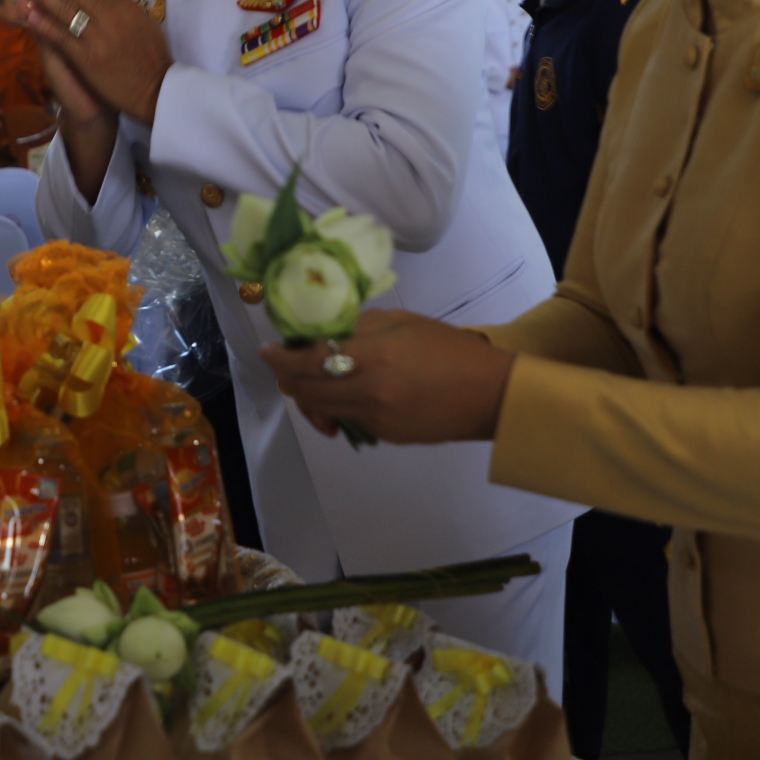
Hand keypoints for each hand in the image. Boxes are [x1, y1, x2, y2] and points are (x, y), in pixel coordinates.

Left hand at [19, 0, 172, 123]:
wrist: (156, 89)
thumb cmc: (151, 56)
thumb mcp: (144, 21)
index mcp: (123, 6)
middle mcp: (110, 16)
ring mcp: (97, 36)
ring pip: (65, 7)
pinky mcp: (87, 58)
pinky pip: (61, 36)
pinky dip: (44, 23)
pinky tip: (29, 11)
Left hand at [259, 311, 514, 444]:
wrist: (492, 394)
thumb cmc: (449, 348)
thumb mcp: (402, 322)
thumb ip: (358, 328)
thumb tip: (320, 333)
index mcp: (374, 357)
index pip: (308, 362)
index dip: (280, 358)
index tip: (268, 351)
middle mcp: (368, 392)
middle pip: (306, 391)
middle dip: (289, 378)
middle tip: (286, 364)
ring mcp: (376, 419)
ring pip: (322, 410)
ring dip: (309, 395)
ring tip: (313, 380)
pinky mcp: (385, 437)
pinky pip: (348, 420)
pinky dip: (338, 407)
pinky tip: (348, 394)